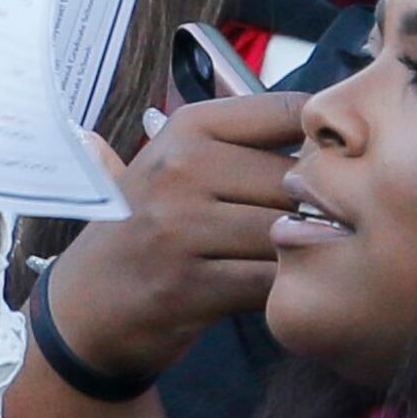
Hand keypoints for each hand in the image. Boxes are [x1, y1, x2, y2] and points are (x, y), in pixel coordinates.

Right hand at [33, 89, 305, 383]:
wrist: (84, 304)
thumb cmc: (147, 229)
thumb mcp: (177, 167)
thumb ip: (244, 145)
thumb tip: (331, 134)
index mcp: (186, 129)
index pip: (288, 113)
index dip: (322, 144)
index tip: (331, 170)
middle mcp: (179, 169)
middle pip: (295, 179)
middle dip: (316, 208)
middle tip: (320, 229)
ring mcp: (179, 228)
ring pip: (287, 232)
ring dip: (303, 253)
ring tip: (301, 261)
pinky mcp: (188, 285)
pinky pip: (269, 282)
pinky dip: (284, 290)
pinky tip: (277, 291)